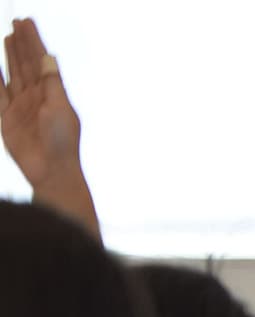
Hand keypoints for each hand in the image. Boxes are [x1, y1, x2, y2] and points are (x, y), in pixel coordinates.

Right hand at [0, 19, 80, 188]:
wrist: (51, 170)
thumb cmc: (62, 141)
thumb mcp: (60, 107)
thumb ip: (52, 82)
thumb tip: (49, 56)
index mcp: (53, 94)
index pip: (41, 61)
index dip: (34, 41)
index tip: (28, 22)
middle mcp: (37, 97)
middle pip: (26, 64)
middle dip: (22, 44)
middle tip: (17, 24)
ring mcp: (21, 106)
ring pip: (13, 74)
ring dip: (10, 56)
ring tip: (8, 37)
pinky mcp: (7, 118)